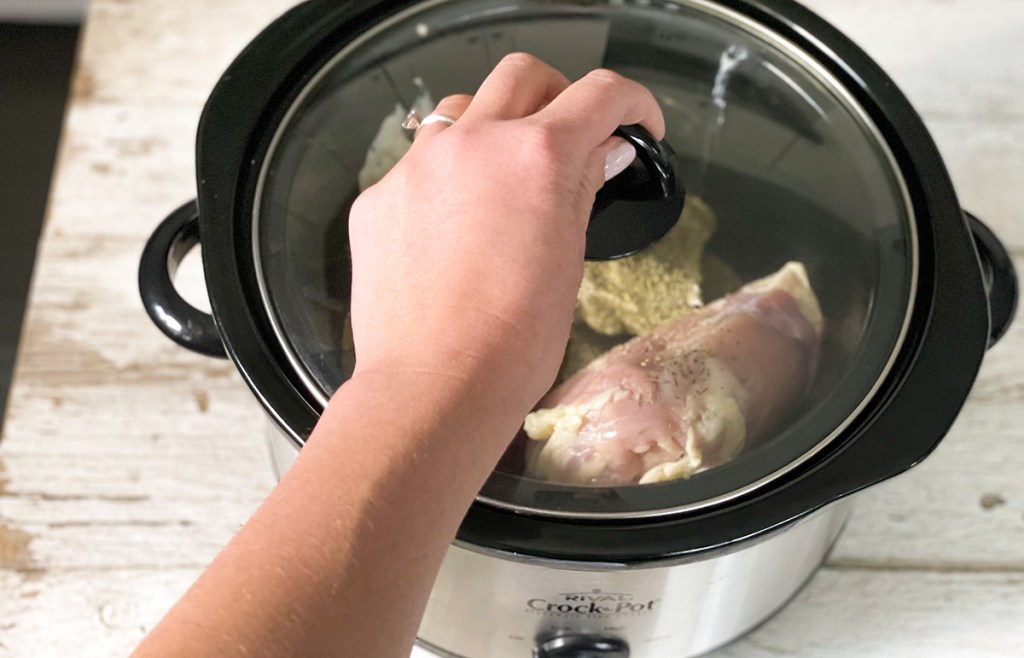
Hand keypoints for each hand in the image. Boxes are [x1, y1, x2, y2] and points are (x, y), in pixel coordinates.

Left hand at [347, 53, 664, 425]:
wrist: (434, 386)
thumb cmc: (516, 341)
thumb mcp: (568, 260)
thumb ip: (582, 189)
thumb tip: (605, 151)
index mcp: (538, 156)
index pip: (600, 94)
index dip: (633, 103)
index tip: (638, 124)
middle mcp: (475, 141)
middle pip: (523, 75)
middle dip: (556, 95)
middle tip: (569, 136)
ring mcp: (417, 165)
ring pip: (461, 110)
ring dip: (492, 128)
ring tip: (502, 179)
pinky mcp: (378, 197)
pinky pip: (418, 165)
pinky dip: (445, 178)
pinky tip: (450, 229)